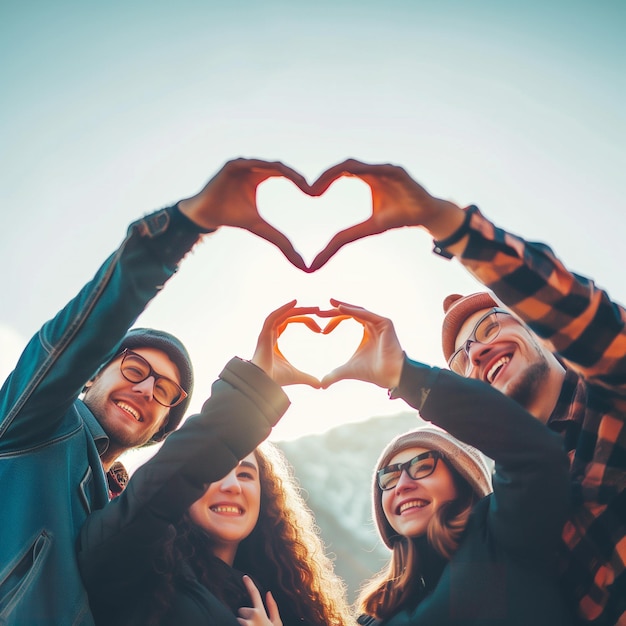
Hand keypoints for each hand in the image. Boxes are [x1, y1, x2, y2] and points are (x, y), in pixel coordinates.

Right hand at [178, 158, 309, 270]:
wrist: (206, 215)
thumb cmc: (232, 218)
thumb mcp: (261, 228)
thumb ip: (281, 241)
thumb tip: (301, 263)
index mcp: (260, 176)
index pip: (285, 174)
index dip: (299, 181)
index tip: (314, 194)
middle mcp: (252, 167)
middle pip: (280, 167)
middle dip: (296, 176)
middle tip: (311, 188)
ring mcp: (241, 164)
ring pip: (267, 164)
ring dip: (285, 171)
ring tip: (301, 181)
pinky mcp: (231, 165)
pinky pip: (250, 163)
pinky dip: (263, 167)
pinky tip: (277, 172)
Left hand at [237, 575, 282, 625]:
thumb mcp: (276, 623)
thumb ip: (273, 608)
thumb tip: (268, 593)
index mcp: (260, 613)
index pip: (254, 594)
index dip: (249, 584)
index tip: (245, 577)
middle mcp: (251, 617)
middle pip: (242, 610)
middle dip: (246, 615)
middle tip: (255, 624)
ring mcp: (243, 624)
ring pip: (238, 619)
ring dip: (242, 623)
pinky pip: (234, 623)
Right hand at [251, 301, 322, 387]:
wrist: (263, 384)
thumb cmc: (276, 380)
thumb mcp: (297, 376)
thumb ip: (308, 378)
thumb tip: (320, 386)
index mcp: (274, 341)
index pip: (288, 322)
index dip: (303, 320)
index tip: (319, 326)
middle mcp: (269, 334)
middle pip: (287, 316)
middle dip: (303, 312)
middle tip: (318, 310)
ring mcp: (265, 333)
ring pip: (282, 314)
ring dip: (297, 309)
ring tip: (314, 308)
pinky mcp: (264, 334)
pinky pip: (273, 317)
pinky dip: (283, 308)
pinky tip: (295, 303)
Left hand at [308, 159, 464, 271]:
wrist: (425, 215)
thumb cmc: (396, 218)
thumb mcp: (366, 230)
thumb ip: (341, 241)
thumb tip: (314, 264)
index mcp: (365, 177)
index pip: (339, 172)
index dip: (324, 180)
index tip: (310, 194)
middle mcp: (374, 169)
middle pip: (345, 164)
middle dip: (326, 175)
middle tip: (311, 190)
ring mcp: (387, 169)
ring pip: (359, 165)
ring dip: (340, 172)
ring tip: (326, 186)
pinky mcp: (400, 172)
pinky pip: (381, 169)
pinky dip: (367, 172)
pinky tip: (355, 177)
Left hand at [317, 299, 404, 388]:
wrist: (388, 376)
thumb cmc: (372, 373)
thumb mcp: (347, 371)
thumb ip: (334, 375)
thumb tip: (321, 385)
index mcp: (367, 331)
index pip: (348, 318)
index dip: (334, 316)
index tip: (320, 314)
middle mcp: (374, 325)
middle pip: (352, 312)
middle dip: (336, 310)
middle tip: (320, 309)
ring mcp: (380, 323)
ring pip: (358, 311)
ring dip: (343, 307)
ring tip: (330, 304)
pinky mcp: (385, 323)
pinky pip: (366, 314)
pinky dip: (353, 310)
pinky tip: (340, 308)